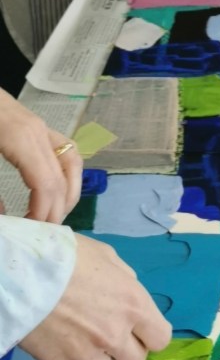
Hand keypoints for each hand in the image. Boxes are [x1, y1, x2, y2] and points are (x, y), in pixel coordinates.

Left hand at [0, 88, 81, 222]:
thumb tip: (3, 216)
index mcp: (20, 138)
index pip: (46, 182)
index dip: (43, 211)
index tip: (30, 232)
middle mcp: (39, 132)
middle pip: (63, 176)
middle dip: (57, 209)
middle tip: (43, 232)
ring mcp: (41, 127)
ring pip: (72, 163)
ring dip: (69, 193)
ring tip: (55, 215)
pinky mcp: (37, 127)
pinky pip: (65, 153)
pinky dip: (66, 176)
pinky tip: (54, 191)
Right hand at [18, 233, 171, 359]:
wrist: (22, 275)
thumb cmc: (68, 257)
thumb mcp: (108, 258)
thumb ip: (125, 281)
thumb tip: (129, 292)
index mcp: (134, 306)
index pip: (161, 338)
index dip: (152, 334)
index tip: (141, 328)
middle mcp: (115, 335)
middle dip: (129, 348)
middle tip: (113, 333)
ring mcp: (86, 352)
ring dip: (101, 355)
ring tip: (84, 334)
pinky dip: (71, 352)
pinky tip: (59, 332)